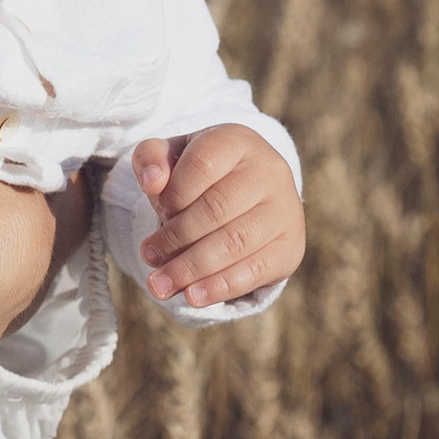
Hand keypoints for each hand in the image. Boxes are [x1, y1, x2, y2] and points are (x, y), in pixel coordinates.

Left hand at [134, 126, 304, 308]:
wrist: (249, 193)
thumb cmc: (200, 173)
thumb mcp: (171, 157)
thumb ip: (151, 159)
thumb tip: (152, 181)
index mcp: (238, 141)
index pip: (203, 164)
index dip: (173, 193)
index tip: (157, 212)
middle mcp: (269, 171)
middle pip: (218, 208)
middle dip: (176, 238)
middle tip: (148, 258)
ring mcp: (285, 210)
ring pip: (235, 242)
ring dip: (192, 268)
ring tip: (160, 286)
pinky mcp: (290, 246)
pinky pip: (255, 270)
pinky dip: (221, 286)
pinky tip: (193, 297)